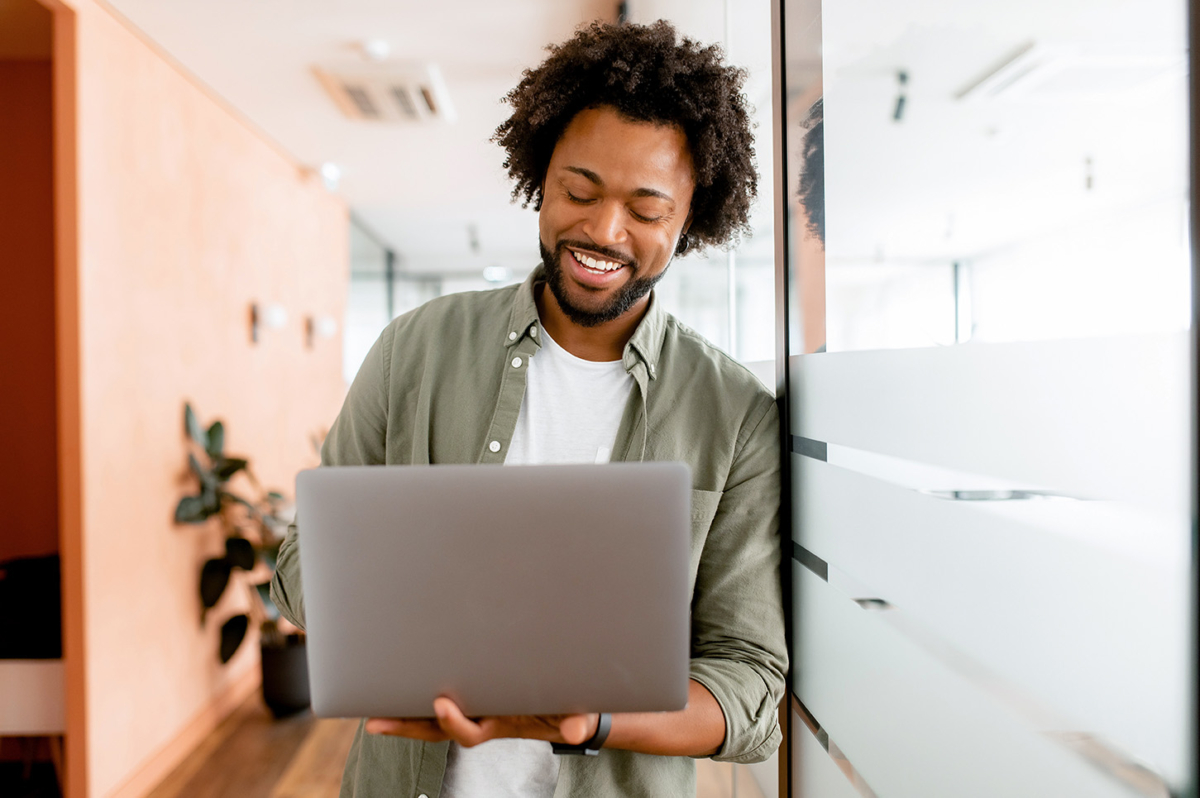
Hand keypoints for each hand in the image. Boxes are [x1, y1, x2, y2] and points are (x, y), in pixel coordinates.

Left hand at [365, 697, 598, 747]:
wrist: (569, 712)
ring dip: (404, 712)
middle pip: (437, 729)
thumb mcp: (576, 716)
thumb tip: (577, 729)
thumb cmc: (569, 711)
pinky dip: (418, 694)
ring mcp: (475, 707)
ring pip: (432, 716)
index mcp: (501, 723)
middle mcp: (482, 718)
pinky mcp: (474, 691)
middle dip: (407, 726)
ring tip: (373, 712)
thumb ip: (576, 723)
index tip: (441, 703)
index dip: (453, 721)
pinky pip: (441, 696)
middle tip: (377, 722)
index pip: (470, 731)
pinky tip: (396, 685)